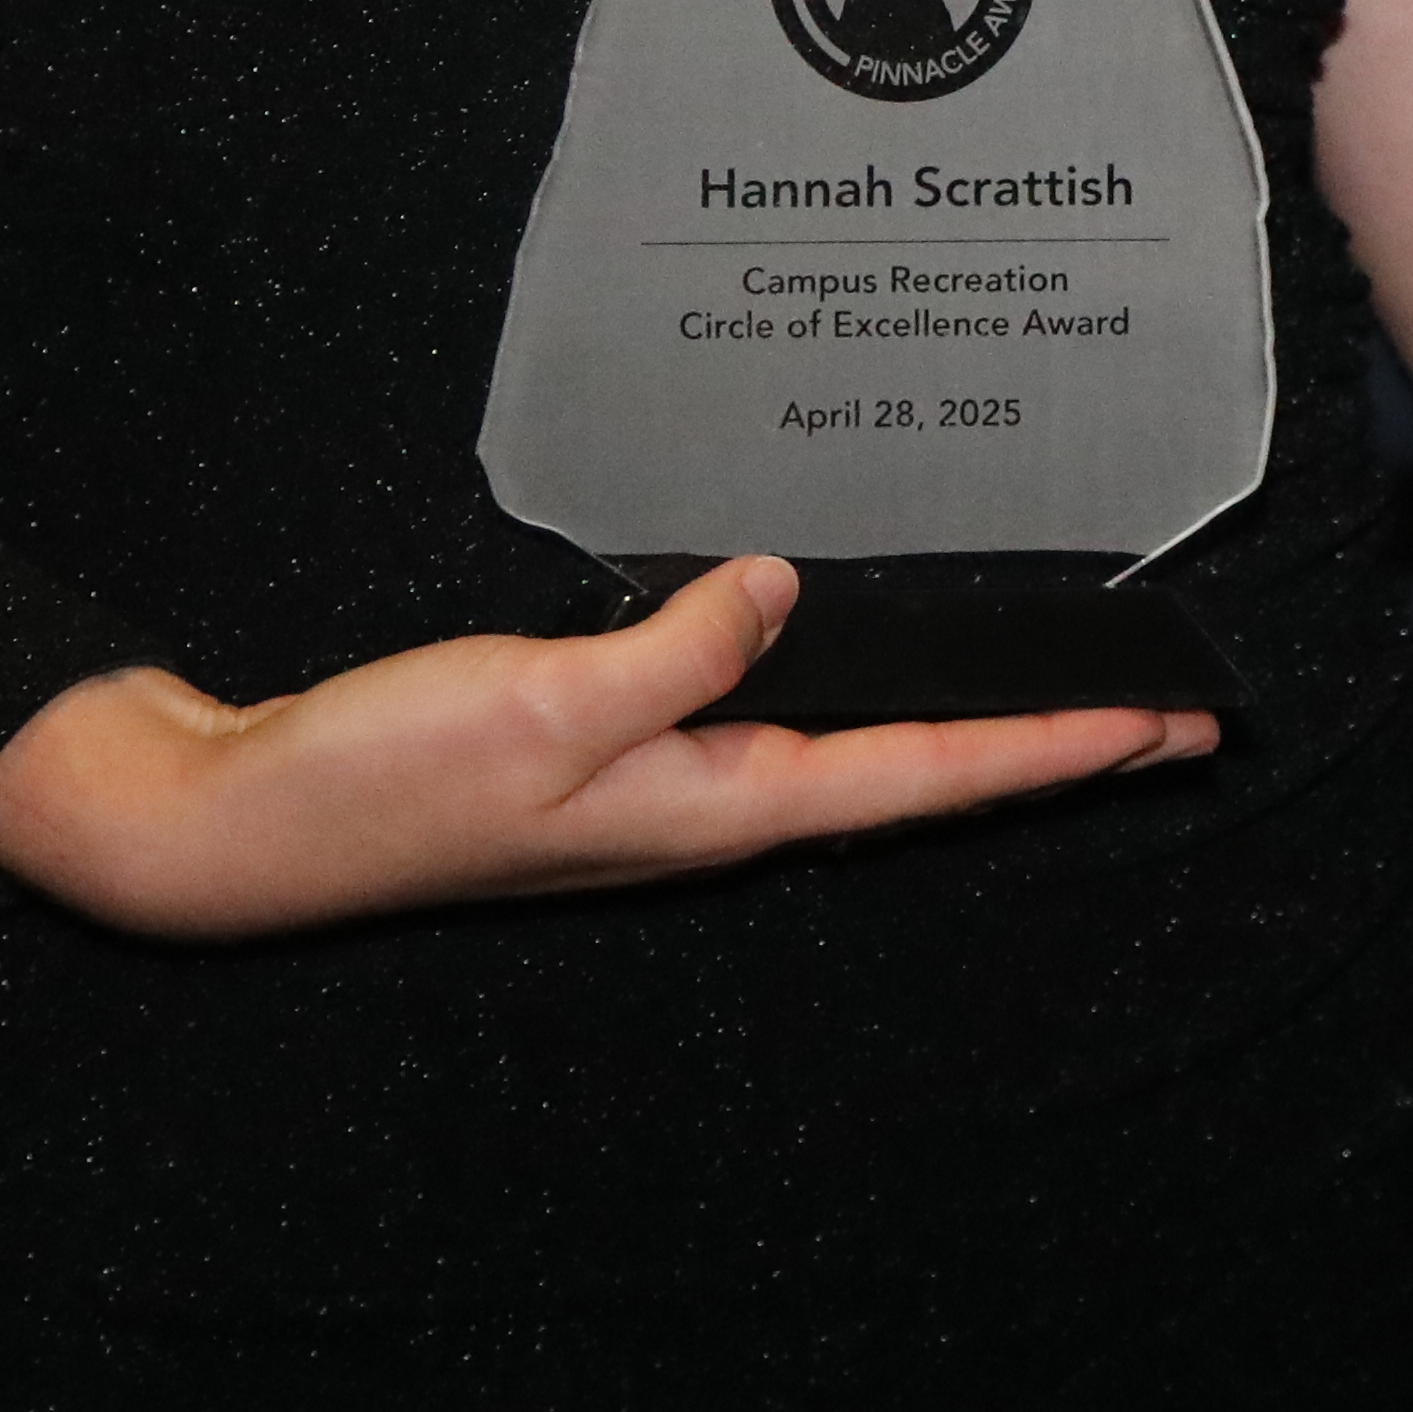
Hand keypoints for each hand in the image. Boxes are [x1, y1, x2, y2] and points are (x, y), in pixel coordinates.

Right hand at [0, 558, 1212, 937]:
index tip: (1165, 725)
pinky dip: (837, 682)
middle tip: (1160, 709)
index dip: (1051, 751)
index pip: (925, 778)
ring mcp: (659, 784)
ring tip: (1046, 677)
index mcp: (718, 807)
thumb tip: (780, 589)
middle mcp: (708, 805)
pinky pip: (760, 712)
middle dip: (1038, 741)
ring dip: (949, 716)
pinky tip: (846, 644)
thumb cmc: (388, 778)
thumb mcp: (543, 701)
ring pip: (846, 744)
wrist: (247, 822)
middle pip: (911, 772)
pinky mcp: (605, 747)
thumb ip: (676, 649)